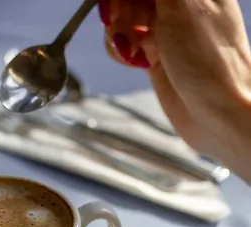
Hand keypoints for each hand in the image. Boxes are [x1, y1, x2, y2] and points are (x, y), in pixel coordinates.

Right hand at [99, 0, 250, 180]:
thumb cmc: (209, 60)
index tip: (114, 9)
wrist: (215, 111)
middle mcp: (177, 5)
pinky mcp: (153, 56)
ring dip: (116, 34)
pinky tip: (132, 60)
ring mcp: (164, 31)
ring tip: (130, 51)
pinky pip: (125, 45)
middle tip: (120, 28)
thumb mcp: (181, 5)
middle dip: (117, 11)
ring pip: (122, 20)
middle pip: (130, 0)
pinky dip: (120, 51)